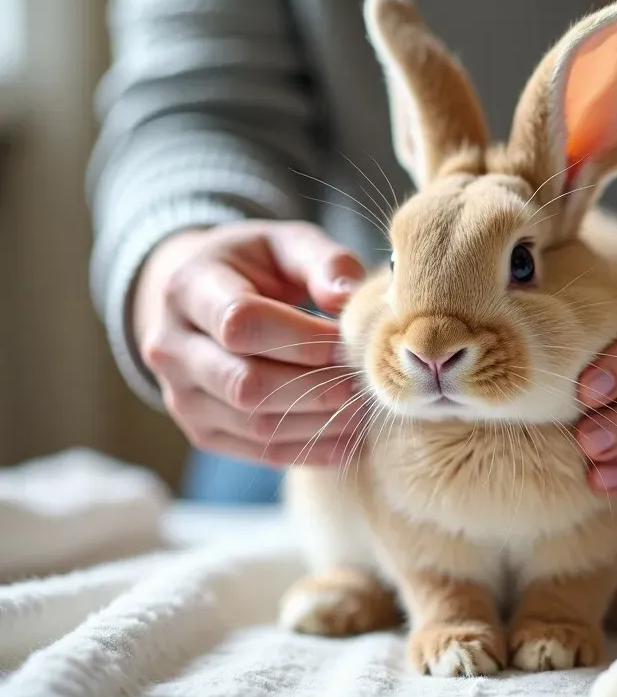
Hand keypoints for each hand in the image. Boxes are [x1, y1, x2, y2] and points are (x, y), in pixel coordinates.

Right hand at [133, 221, 366, 466]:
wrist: (202, 301)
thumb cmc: (254, 266)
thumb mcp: (286, 243)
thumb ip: (324, 262)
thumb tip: (350, 297)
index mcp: (187, 288)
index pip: (240, 323)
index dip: (303, 338)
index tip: (350, 341)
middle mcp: (170, 347)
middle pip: (246, 383)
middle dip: (316, 386)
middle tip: (366, 383)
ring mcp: (181, 396)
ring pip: (255, 424)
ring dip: (320, 422)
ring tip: (366, 410)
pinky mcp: (202, 432)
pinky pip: (260, 452)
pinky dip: (313, 449)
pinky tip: (352, 440)